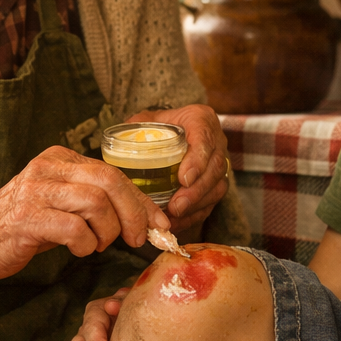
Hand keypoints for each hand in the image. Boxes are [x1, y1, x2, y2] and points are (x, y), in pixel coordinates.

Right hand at [0, 147, 169, 282]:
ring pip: (95, 202)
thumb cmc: (25, 224)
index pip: (114, 173)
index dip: (142, 201)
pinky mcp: (26, 218)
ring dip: (107, 231)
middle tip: (137, 239)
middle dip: (133, 214)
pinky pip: (73, 228)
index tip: (160, 224)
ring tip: (97, 245)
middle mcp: (48, 167)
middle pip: (109, 181)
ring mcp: (36, 191)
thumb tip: (144, 218)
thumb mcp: (61, 202)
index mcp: (61, 158)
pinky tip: (78, 249)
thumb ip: (95, 201)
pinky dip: (85, 243)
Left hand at [126, 104, 227, 232]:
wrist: (179, 130)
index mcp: (201, 120)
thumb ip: (137, 127)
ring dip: (196, 205)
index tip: (183, 178)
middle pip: (214, 168)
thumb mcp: (150, 119)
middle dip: (196, 190)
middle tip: (177, 205)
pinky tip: (177, 221)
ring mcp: (219, 163)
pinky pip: (212, 201)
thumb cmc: (163, 125)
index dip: (197, 161)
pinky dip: (195, 214)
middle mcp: (216, 141)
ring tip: (175, 216)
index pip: (204, 139)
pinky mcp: (216, 183)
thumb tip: (121, 143)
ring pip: (217, 187)